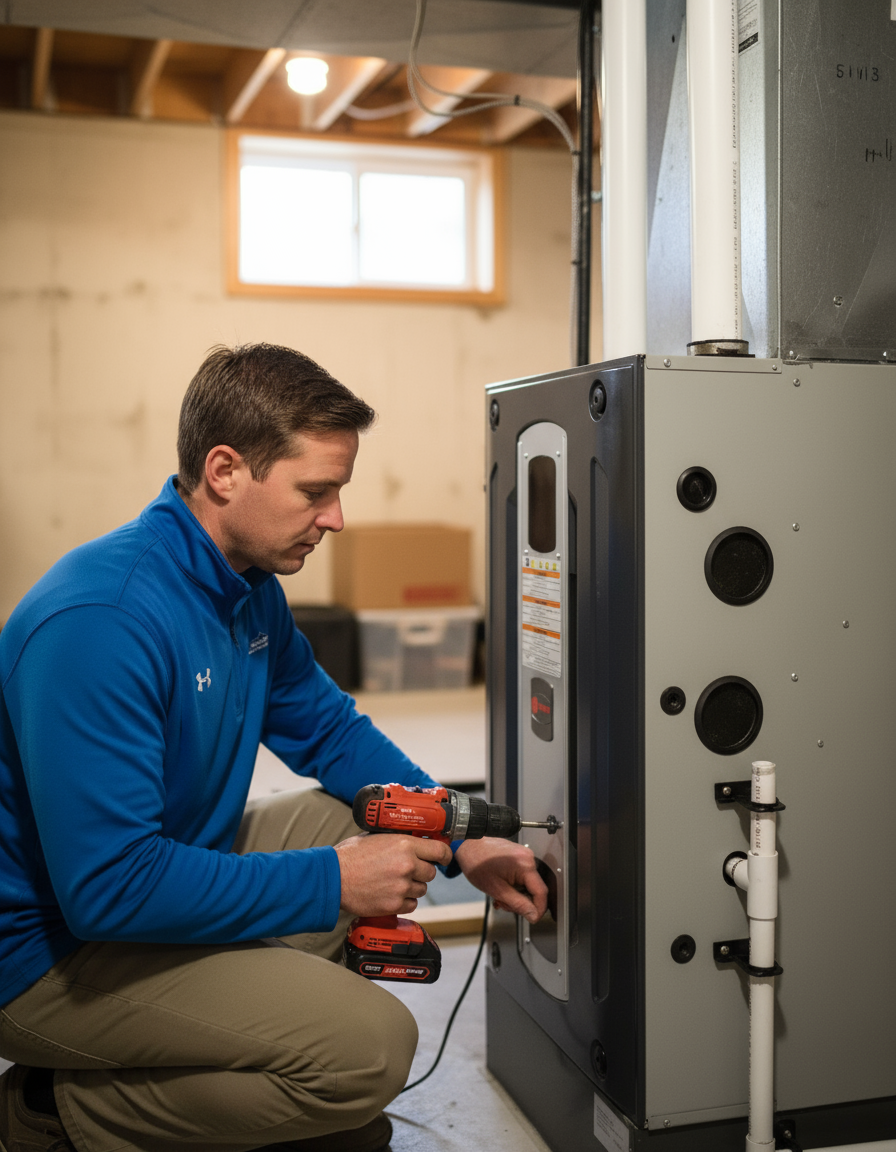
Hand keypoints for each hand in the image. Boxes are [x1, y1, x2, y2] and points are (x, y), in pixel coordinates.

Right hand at [335, 834, 452, 916]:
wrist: (333, 878)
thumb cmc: (351, 856)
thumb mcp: (377, 837)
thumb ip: (399, 840)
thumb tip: (416, 840)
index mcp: (404, 845)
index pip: (439, 851)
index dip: (444, 855)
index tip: (443, 858)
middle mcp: (407, 865)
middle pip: (431, 873)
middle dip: (422, 871)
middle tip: (407, 870)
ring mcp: (402, 887)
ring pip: (422, 889)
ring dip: (412, 887)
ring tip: (393, 882)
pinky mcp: (394, 904)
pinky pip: (412, 904)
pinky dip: (404, 901)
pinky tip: (390, 893)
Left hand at [453, 838, 547, 924]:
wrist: (467, 845)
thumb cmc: (477, 863)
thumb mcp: (497, 890)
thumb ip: (518, 904)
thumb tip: (533, 915)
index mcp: (525, 865)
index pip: (541, 892)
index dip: (538, 909)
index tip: (532, 919)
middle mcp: (528, 857)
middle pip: (534, 889)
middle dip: (521, 902)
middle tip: (504, 905)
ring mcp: (524, 855)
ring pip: (528, 884)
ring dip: (516, 895)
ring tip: (499, 896)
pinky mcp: (519, 855)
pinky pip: (523, 876)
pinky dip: (514, 885)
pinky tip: (502, 887)